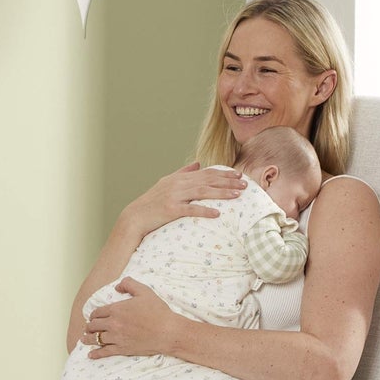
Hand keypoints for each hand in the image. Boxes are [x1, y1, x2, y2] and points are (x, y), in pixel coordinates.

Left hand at [85, 278, 185, 358]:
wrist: (167, 331)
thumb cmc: (158, 311)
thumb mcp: (144, 291)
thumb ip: (129, 284)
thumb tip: (117, 287)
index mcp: (116, 309)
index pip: (97, 312)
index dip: (93, 315)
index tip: (93, 317)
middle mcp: (113, 324)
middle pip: (94, 326)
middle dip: (89, 326)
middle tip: (87, 328)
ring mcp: (117, 338)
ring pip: (96, 339)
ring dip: (88, 339)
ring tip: (84, 339)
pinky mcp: (122, 349)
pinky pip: (105, 352)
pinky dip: (96, 354)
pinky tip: (91, 355)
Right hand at [125, 161, 245, 236]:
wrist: (135, 216)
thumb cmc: (152, 202)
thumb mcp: (166, 183)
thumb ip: (183, 172)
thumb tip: (198, 163)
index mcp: (179, 178)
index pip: (206, 173)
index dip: (223, 173)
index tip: (238, 175)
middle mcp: (178, 184)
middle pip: (208, 181)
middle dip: (228, 182)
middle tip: (245, 185)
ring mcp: (174, 196)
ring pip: (202, 192)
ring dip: (221, 194)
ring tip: (237, 196)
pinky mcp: (170, 210)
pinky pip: (190, 210)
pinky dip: (204, 211)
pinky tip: (217, 214)